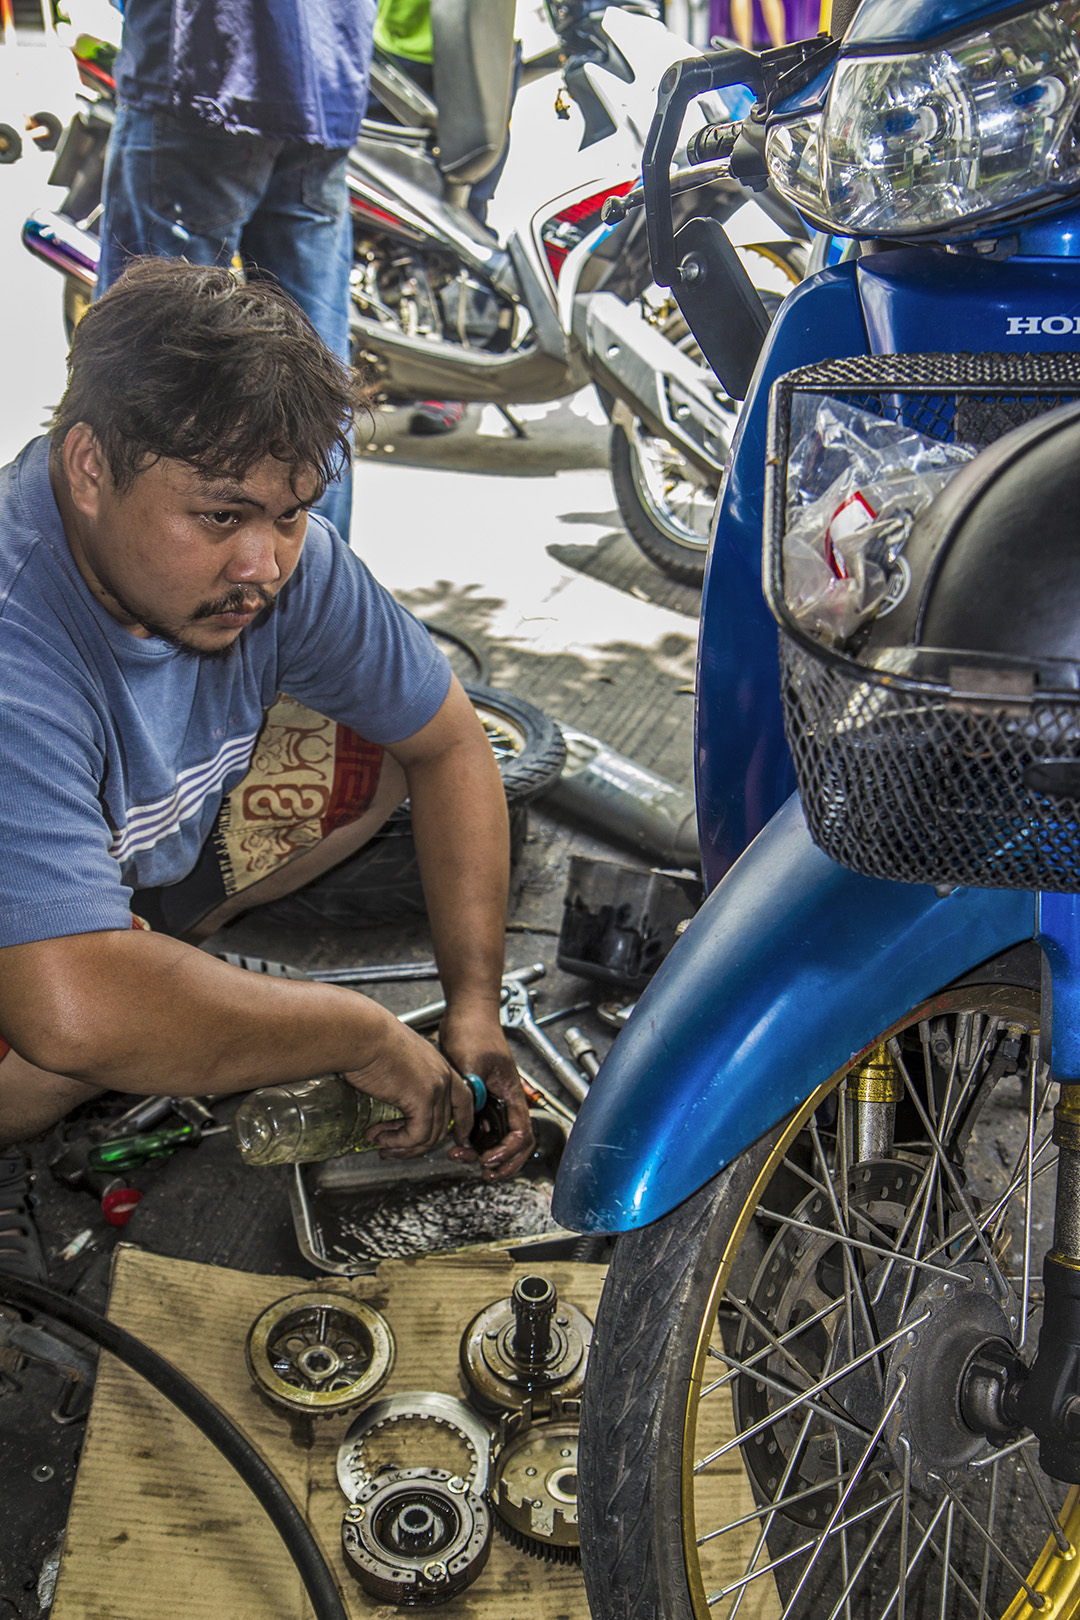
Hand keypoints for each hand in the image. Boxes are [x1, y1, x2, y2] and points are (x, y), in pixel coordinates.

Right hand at [341, 1010, 474, 1158]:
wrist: (361, 1032)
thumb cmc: (368, 1039)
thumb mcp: (393, 1059)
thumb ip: (401, 1081)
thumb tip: (390, 1103)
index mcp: (437, 1064)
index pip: (464, 1099)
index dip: (463, 1122)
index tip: (458, 1138)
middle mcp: (442, 1076)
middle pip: (444, 1124)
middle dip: (417, 1143)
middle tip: (393, 1147)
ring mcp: (436, 1088)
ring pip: (430, 1135)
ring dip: (403, 1145)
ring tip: (381, 1143)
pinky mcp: (422, 1099)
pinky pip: (417, 1135)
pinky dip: (397, 1142)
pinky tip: (380, 1137)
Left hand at [439, 1004, 533, 1180]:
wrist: (466, 1012)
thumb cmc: (474, 1029)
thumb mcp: (472, 1059)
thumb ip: (473, 1086)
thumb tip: (470, 1110)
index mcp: (511, 1092)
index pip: (521, 1133)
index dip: (507, 1152)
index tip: (487, 1158)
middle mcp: (505, 1100)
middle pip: (514, 1143)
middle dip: (501, 1162)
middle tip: (480, 1170)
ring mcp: (492, 1100)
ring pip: (496, 1138)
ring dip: (484, 1153)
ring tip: (463, 1159)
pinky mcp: (479, 1098)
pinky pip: (480, 1127)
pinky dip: (472, 1140)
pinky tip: (456, 1143)